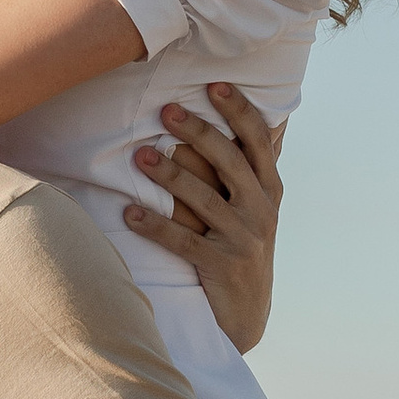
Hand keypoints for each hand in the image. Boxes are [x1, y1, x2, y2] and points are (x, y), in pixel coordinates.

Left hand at [121, 82, 283, 352]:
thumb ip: (248, 169)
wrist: (247, 314)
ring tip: (139, 156)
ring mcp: (242, 239)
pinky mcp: (220, 266)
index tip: (216, 84)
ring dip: (170, 175)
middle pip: (229, 162)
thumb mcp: (255, 207)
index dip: (239, 111)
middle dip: (198, 133)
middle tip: (166, 110)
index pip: (258, 142)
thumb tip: (255, 116)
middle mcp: (261, 211)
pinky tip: (129, 212)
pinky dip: (154, 226)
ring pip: (203, 199)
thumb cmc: (242, 248)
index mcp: (269, 190)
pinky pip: (182, 241)